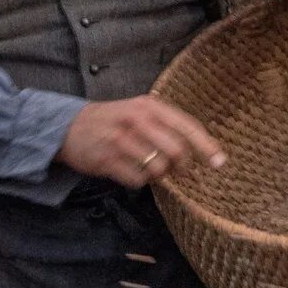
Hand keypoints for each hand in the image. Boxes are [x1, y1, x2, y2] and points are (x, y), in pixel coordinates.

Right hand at [58, 94, 226, 187]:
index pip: (187, 126)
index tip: (219, 163)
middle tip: (178, 170)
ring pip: (158, 168)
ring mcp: (121, 141)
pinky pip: (137, 180)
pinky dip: (139, 181)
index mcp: (149, 106)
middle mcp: (137, 120)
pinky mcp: (107, 160)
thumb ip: (166, 126)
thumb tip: (198, 152)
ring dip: (159, 175)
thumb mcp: (139, 111)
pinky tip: (130, 171)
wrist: (67, 126)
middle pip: (176, 152)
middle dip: (182, 167)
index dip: (206, 147)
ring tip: (148, 168)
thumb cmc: (112, 120)